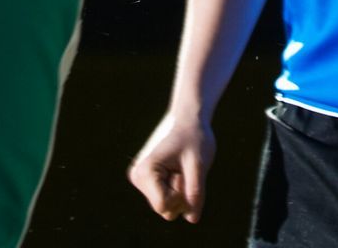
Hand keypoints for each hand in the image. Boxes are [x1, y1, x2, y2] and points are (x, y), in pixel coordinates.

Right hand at [127, 109, 214, 223]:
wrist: (189, 118)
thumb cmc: (194, 136)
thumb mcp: (198, 163)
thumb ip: (196, 192)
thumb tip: (192, 219)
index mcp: (144, 172)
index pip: (164, 206)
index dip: (181, 193)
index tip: (184, 171)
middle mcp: (138, 178)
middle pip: (165, 210)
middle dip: (182, 194)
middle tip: (185, 168)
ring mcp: (142, 180)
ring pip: (167, 207)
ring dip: (181, 192)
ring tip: (182, 168)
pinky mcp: (149, 181)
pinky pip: (168, 199)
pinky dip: (178, 189)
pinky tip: (179, 169)